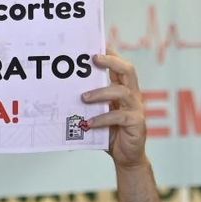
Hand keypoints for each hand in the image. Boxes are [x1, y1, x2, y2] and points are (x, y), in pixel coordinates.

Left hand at [85, 50, 146, 169]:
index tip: (97, 44)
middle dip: (111, 62)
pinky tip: (88, 123)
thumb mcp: (98, 114)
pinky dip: (102, 119)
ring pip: (122, 92)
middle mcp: (133, 96)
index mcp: (124, 90)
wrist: (126, 157)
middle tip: (94, 59)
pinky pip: (118, 117)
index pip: (120, 66)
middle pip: (128, 70)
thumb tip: (64, 93)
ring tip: (84, 98)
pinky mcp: (136, 123)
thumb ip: (89, 103)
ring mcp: (136, 109)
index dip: (111, 54)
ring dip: (101, 93)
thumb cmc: (110, 133)